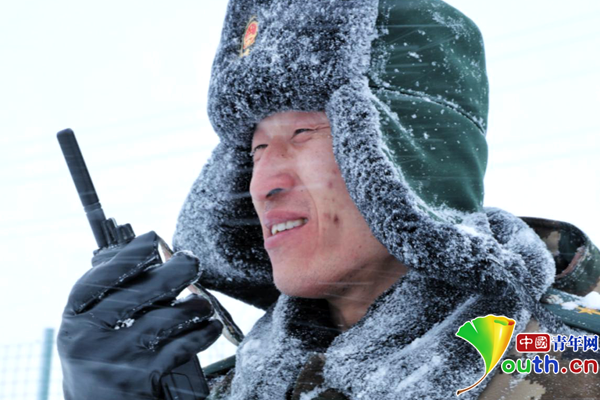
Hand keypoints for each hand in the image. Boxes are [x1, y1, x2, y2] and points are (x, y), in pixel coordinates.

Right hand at [58, 231, 221, 399]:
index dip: (124, 258)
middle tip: (192, 261)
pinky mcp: (142, 380)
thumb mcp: (93, 333)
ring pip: (162, 320)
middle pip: (135, 296)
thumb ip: (109, 298)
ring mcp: (115, 362)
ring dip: (192, 307)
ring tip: (205, 304)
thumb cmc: (104, 364)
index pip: (93, 283)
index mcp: (73, 325)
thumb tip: (141, 252)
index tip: (151, 238)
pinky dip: (201, 333)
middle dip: (171, 274)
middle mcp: (87, 343)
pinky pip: (180, 347)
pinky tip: (211, 327)